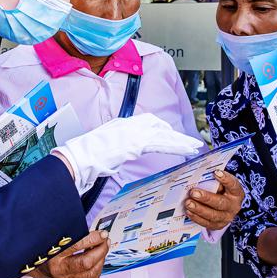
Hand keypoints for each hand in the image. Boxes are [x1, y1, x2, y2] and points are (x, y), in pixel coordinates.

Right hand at [29, 230, 108, 277]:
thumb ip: (74, 235)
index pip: (76, 246)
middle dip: (101, 250)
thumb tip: (97, 232)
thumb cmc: (51, 248)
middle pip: (86, 263)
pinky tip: (98, 261)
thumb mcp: (57, 238)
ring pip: (91, 273)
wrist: (39, 266)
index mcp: (53, 254)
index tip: (103, 233)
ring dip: (101, 260)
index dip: (93, 239)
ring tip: (103, 249)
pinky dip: (98, 270)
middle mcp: (58, 270)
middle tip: (106, 241)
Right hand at [53, 113, 202, 192]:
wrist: (81, 155)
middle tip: (190, 142)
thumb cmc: (87, 154)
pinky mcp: (138, 143)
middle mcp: (131, 125)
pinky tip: (187, 150)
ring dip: (181, 141)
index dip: (162, 130)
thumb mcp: (102, 144)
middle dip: (175, 135)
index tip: (170, 136)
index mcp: (123, 124)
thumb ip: (115, 145)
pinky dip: (177, 146)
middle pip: (160, 127)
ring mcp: (134, 133)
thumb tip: (119, 154)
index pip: (148, 122)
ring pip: (164, 135)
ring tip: (195, 146)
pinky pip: (162, 144)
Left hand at [185, 170, 244, 230]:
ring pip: (213, 215)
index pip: (233, 185)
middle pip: (220, 203)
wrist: (224, 205)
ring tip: (188, 203)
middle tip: (193, 193)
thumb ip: (213, 180)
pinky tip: (189, 212)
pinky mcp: (218, 225)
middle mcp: (233, 206)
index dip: (225, 179)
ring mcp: (226, 217)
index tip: (216, 172)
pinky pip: (207, 223)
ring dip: (199, 209)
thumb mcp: (220, 183)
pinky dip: (196, 218)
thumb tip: (199, 177)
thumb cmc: (220, 190)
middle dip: (206, 198)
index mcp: (236, 193)